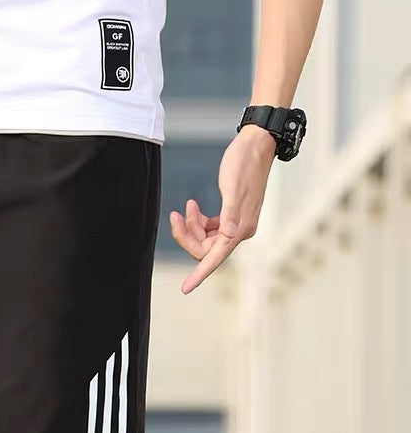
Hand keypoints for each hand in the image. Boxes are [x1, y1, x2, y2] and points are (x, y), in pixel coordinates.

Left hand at [170, 125, 275, 293]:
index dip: (199, 274)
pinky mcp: (231, 215)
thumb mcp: (234, 187)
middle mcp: (239, 231)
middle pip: (205, 249)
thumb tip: (229, 236)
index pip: (214, 258)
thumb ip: (231, 214)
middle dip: (187, 235)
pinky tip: (192, 207)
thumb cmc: (244, 163)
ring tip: (187, 207)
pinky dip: (198, 221)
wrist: (257, 144)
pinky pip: (209, 229)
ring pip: (205, 239)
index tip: (185, 288)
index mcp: (240, 229)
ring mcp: (235, 224)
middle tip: (176, 214)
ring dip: (191, 226)